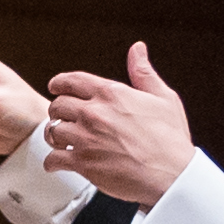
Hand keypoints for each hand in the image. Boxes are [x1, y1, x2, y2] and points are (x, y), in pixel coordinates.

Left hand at [41, 42, 195, 207]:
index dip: (59, 83)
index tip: (55, 87)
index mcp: (111, 94)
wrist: (171, 174)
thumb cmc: (170, 138)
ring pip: (52, 130)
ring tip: (62, 141)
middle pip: (57, 105)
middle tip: (64, 118)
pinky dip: (52, 162)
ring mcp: (85, 138)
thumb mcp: (162, 98)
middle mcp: (94, 113)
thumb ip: (143, 73)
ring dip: (55, 136)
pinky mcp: (82, 163)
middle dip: (58, 111)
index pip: (72, 80)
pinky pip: (52, 159)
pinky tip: (58, 163)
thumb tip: (137, 49)